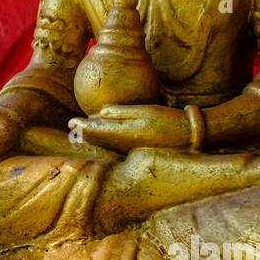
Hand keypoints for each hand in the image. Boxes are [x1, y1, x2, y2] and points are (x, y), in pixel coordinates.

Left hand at [69, 103, 189, 153]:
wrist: (188, 135)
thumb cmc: (168, 120)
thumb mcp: (146, 111)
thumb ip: (123, 112)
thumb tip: (101, 112)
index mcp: (126, 133)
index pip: (98, 131)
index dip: (83, 127)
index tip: (71, 122)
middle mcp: (126, 143)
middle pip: (99, 138)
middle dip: (84, 132)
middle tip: (70, 126)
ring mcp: (131, 147)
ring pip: (105, 142)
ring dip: (92, 136)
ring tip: (80, 130)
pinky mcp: (137, 147)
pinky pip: (114, 144)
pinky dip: (104, 139)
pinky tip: (101, 134)